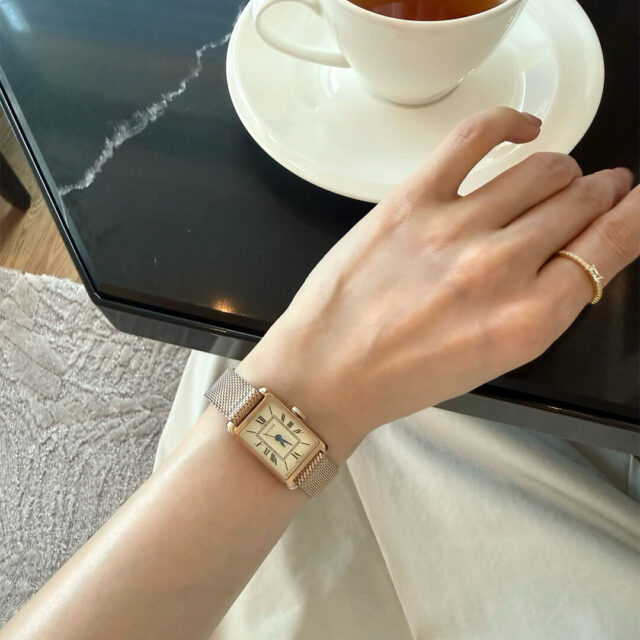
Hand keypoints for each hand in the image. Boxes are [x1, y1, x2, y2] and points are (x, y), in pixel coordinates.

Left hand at [237, 107, 639, 461]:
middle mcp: (500, 269)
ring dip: (561, 170)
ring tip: (559, 175)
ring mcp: (456, 227)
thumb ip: (541, 306)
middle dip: (598, 193)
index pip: (608, 247)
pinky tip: (522, 128)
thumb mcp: (491, 358)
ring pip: (541, 170)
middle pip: (578, 204)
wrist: (327, 372)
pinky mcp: (412, 200)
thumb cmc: (402, 376)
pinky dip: (509, 122)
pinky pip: (475, 136)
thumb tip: (573, 254)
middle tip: (598, 189)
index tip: (634, 204)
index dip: (632, 218)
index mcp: (527, 320)